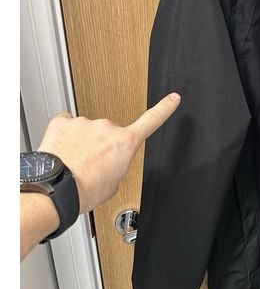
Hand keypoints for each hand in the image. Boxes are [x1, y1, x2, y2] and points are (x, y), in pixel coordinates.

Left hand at [37, 93, 180, 213]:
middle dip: (101, 146)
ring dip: (81, 144)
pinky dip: (64, 137)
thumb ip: (117, 166)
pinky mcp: (63, 122)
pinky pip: (66, 125)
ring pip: (86, 131)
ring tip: (74, 163)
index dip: (164, 108)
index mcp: (125, 143)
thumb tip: (109, 161)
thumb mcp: (114, 184)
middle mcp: (107, 128)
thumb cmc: (86, 190)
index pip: (152, 121)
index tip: (173, 98)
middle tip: (91, 165)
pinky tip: (62, 151)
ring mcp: (85, 123)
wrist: (58, 190)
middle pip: (109, 133)